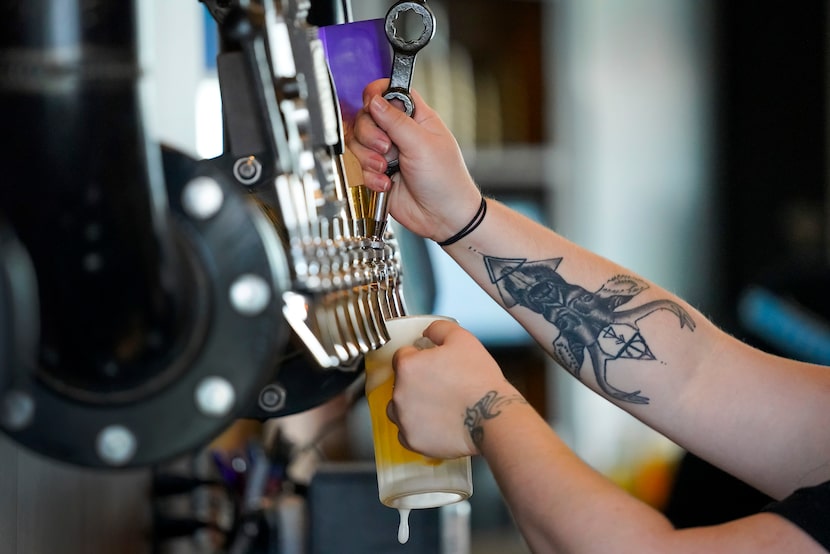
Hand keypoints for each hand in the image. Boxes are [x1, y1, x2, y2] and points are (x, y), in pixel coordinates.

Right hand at [347, 79, 481, 241]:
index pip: (389, 92)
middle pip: (366, 117)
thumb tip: (375, 100)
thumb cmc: (446, 180)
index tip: (373, 106)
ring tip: (387, 169)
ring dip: (369, 158)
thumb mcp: (422, 144)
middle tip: (386, 148)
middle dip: (370, 134)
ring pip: (358, 143)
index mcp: (416, 118)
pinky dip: (370, 177)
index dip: (376, 95)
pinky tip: (386, 184)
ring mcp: (386, 154)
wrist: (444, 217)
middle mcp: (399, 133)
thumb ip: (396, 121)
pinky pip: (359, 168)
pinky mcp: (377, 174)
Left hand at [387, 319, 514, 458]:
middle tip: (441, 386)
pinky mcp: (412, 440)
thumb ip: (439, 328)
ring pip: (398, 409)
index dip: (419, 358)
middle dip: (416, 383)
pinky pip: (406, 433)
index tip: (433, 366)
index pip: (402, 357)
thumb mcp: (462, 339)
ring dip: (412, 406)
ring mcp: (404, 419)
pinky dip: (417, 429)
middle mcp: (399, 393)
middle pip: (399, 383)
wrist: (492, 416)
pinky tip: (436, 423)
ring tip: (437, 406)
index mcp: (407, 366)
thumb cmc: (479, 380)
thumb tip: (427, 332)